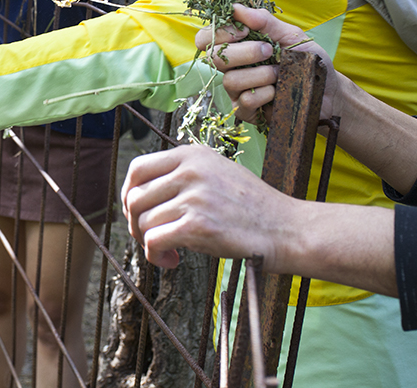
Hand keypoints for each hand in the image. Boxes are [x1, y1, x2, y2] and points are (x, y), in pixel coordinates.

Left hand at [121, 145, 296, 268]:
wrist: (286, 229)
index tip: (139, 212)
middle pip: (135, 196)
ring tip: (169, 252)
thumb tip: (140, 193)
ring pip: (143, 221)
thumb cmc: (251, 207)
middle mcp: (190, 171)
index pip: (138, 168)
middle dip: (135, 222)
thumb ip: (182, 175)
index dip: (130, 193)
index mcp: (192, 154)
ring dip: (148, 243)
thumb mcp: (217, 172)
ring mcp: (194, 197)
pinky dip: (155, 256)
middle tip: (151, 237)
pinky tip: (173, 261)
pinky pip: (153, 240)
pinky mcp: (198, 226)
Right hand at [193, 5, 338, 120]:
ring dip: (260, 75)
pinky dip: (264, 95)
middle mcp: (232, 67)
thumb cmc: (308, 60)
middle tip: (269, 51)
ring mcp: (237, 90)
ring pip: (230, 80)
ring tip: (279, 73)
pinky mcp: (246, 111)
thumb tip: (236, 8)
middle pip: (213, 58)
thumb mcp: (290, 34)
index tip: (245, 31)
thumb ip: (264, 21)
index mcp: (237, 45)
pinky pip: (244, 102)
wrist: (328, 91)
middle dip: (244, 52)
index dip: (220, 33)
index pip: (206, 37)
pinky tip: (277, 92)